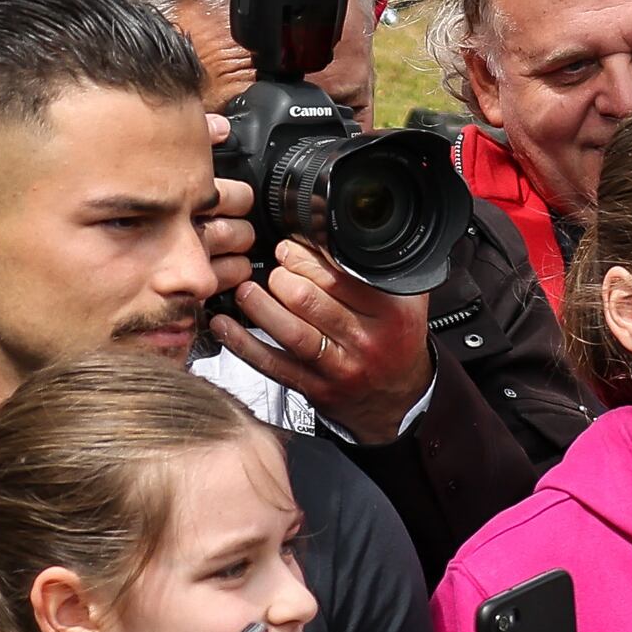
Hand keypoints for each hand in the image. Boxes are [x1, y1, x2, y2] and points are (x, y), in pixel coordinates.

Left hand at [214, 237, 436, 439]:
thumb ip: (379, 269)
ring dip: (259, 305)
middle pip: (308, 299)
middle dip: (281, 277)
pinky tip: (225, 325)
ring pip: (290, 330)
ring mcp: (340, 368)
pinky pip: (273, 364)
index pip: (338, 276)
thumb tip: (332, 233)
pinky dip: (243, 343)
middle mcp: (366, 341)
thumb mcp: (407, 302)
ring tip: (246, 289)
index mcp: (391, 313)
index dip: (304, 257)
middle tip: (275, 270)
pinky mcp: (316, 389)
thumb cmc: (395, 342)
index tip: (291, 250)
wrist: (399, 399)